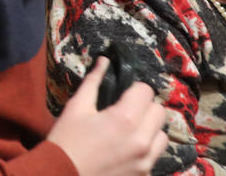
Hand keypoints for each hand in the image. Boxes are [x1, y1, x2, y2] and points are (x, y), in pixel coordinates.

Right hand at [48, 57, 167, 175]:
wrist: (62, 175)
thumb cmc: (66, 139)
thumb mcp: (76, 107)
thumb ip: (94, 82)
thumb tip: (104, 60)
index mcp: (125, 119)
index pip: (146, 91)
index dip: (134, 88)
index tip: (122, 94)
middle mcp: (142, 140)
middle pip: (159, 111)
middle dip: (144, 106)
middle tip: (126, 110)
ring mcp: (146, 160)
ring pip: (162, 135)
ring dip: (150, 129)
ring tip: (130, 131)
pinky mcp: (145, 174)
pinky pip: (155, 155)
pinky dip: (146, 149)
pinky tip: (127, 150)